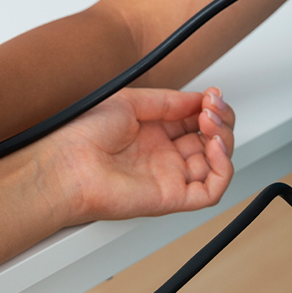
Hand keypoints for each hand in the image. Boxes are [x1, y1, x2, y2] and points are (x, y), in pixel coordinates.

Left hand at [39, 86, 235, 223]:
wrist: (67, 164)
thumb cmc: (84, 135)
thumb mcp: (130, 101)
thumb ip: (168, 101)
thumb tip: (197, 98)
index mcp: (153, 133)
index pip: (195, 121)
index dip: (209, 108)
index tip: (212, 94)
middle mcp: (164, 156)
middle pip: (210, 141)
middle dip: (221, 120)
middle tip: (213, 107)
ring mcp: (170, 176)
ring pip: (216, 164)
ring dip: (224, 139)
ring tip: (211, 122)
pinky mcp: (173, 198)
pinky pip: (211, 190)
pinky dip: (222, 168)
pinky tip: (214, 146)